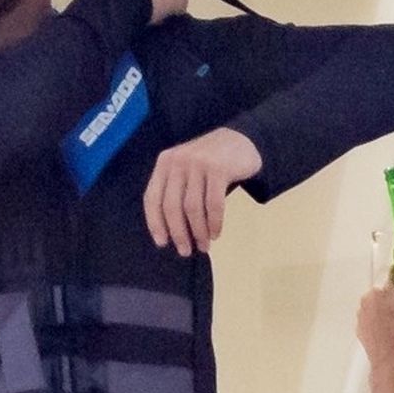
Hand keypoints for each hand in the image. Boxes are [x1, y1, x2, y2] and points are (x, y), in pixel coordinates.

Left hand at [143, 127, 260, 256]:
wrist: (241, 141)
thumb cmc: (209, 163)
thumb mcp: (185, 170)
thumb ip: (175, 191)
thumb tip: (170, 232)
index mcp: (165, 163)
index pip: (152, 198)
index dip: (155, 223)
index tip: (162, 243)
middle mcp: (178, 161)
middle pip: (172, 206)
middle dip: (178, 233)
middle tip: (185, 251)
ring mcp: (198, 163)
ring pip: (193, 207)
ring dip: (198, 231)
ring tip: (204, 246)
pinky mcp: (219, 169)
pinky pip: (214, 204)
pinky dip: (214, 223)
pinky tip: (215, 233)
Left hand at [356, 280, 393, 364]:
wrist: (390, 362)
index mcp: (382, 289)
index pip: (393, 272)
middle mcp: (368, 298)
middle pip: (385, 288)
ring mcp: (361, 313)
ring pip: (377, 303)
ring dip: (388, 306)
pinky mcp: (359, 327)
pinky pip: (372, 318)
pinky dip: (380, 320)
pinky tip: (393, 328)